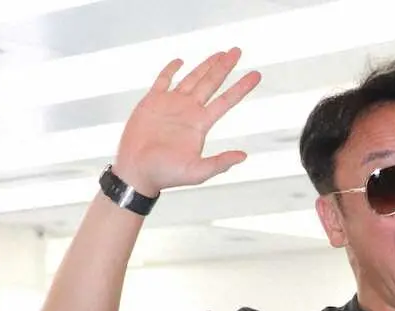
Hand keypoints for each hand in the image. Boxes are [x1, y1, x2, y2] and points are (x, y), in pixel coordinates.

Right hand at [114, 48, 260, 195]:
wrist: (138, 171)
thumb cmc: (165, 175)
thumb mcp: (197, 172)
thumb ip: (220, 163)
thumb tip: (243, 156)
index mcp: (200, 124)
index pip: (225, 100)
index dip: (241, 87)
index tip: (256, 75)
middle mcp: (189, 111)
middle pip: (211, 83)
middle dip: (225, 67)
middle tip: (237, 51)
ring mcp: (171, 104)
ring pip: (193, 78)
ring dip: (206, 65)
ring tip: (220, 53)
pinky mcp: (153, 101)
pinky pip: (164, 80)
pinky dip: (171, 69)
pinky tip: (180, 61)